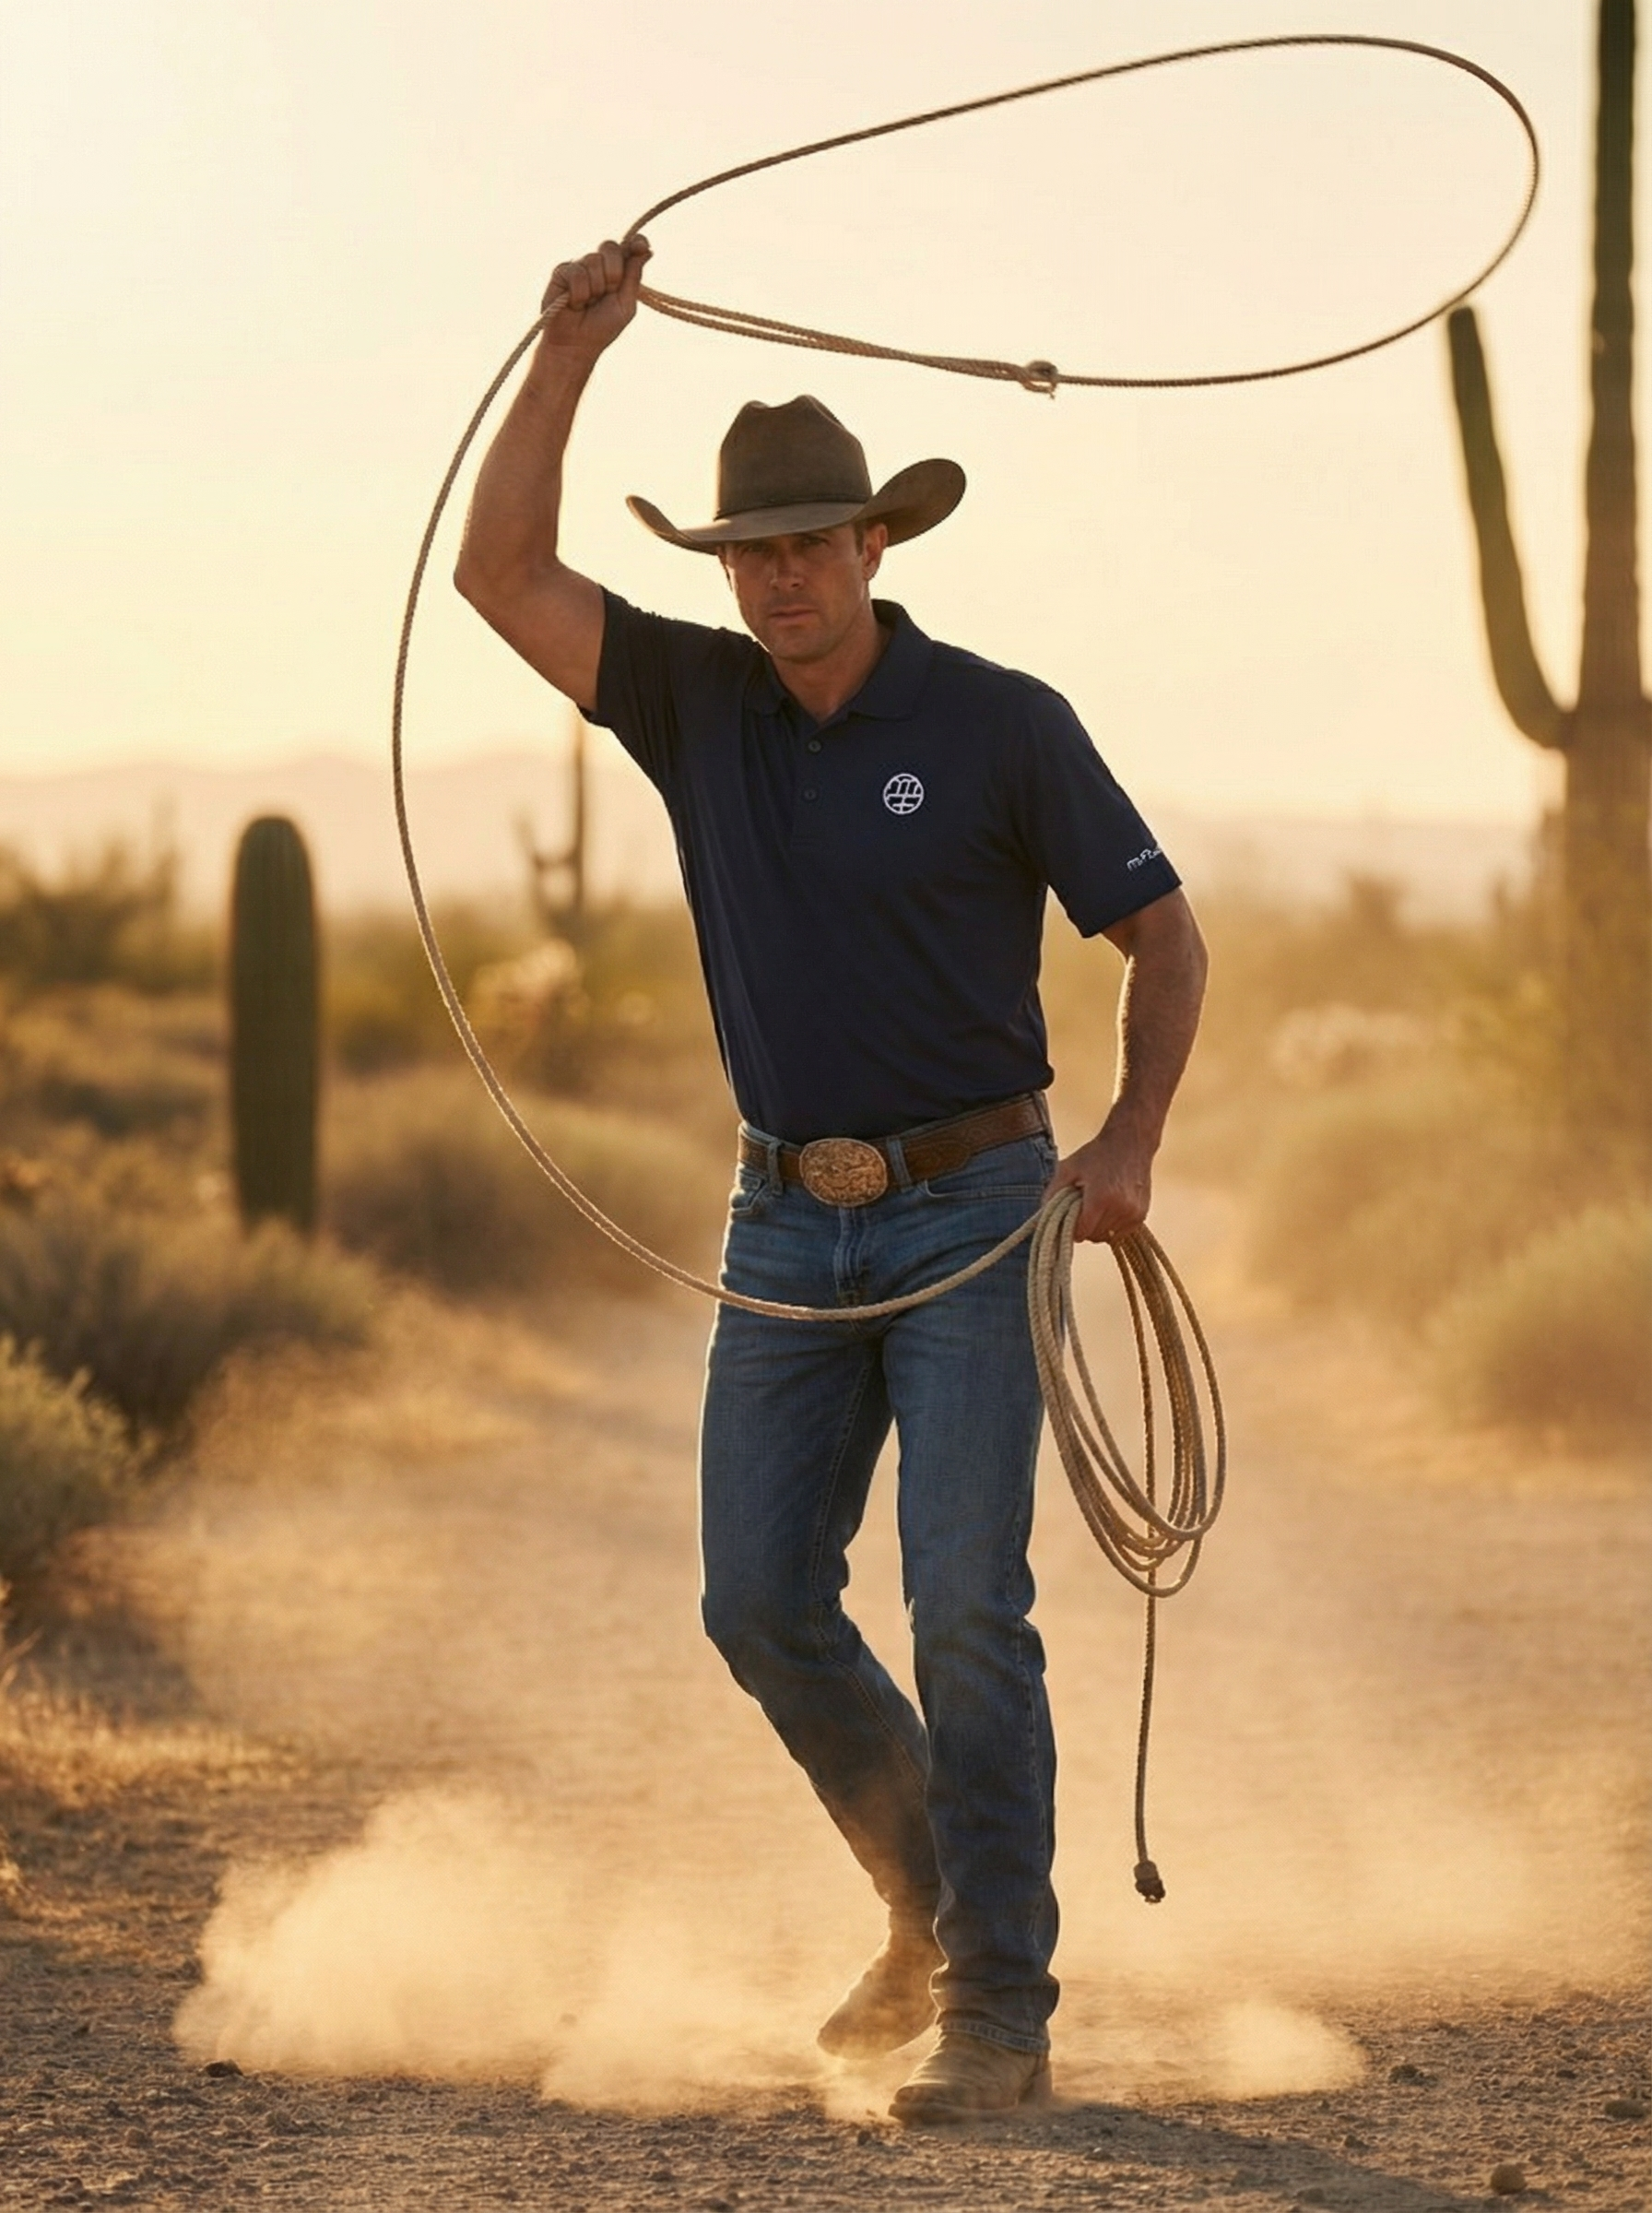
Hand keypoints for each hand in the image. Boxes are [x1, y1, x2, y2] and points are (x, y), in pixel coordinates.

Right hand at [541, 235, 650, 353]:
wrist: (575, 346)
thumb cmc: (602, 329)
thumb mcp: (625, 304)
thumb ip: (633, 277)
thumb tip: (646, 251)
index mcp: (616, 271)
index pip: (627, 247)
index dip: (636, 243)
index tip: (641, 246)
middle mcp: (598, 265)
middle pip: (610, 247)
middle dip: (614, 271)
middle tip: (608, 292)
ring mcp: (579, 266)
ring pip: (593, 260)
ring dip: (595, 288)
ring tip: (588, 304)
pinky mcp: (561, 272)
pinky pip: (577, 272)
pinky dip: (580, 293)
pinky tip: (575, 305)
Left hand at [1044, 1116, 1154, 1243]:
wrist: (1131, 1142)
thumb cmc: (1097, 1154)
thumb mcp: (1068, 1168)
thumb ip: (1052, 1193)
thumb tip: (1040, 1217)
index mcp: (1101, 1198)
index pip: (1081, 1232)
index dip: (1071, 1227)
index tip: (1069, 1216)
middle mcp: (1120, 1208)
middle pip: (1093, 1236)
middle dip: (1084, 1227)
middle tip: (1082, 1208)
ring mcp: (1133, 1213)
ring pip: (1107, 1237)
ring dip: (1098, 1227)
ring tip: (1096, 1206)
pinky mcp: (1141, 1215)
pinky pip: (1120, 1233)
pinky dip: (1111, 1226)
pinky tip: (1108, 1208)